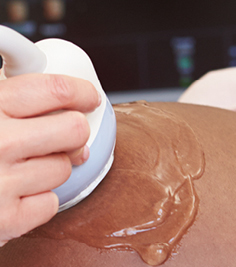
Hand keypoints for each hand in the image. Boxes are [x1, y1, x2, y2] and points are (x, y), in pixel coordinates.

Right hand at [0, 73, 99, 245]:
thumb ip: (7, 97)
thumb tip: (57, 93)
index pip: (57, 89)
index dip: (82, 92)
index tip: (88, 98)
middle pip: (74, 130)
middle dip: (72, 133)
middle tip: (62, 137)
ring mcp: (2, 182)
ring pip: (64, 168)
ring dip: (49, 168)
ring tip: (20, 167)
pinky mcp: (5, 219)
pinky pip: (51, 203)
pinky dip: (38, 200)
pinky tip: (14, 192)